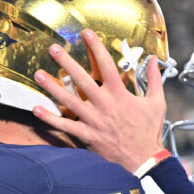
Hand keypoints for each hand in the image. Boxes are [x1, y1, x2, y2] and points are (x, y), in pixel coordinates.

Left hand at [32, 29, 166, 172]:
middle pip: (82, 80)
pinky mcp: (87, 136)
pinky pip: (66, 126)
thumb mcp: (156, 103)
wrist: (144, 160)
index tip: (86, 33)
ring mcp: (94, 121)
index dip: (96, 47)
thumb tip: (153, 59)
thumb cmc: (149, 131)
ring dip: (52, 87)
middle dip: (67, 62)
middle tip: (53, 48)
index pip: (106, 65)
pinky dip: (50, 118)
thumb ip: (153, 79)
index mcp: (120, 95)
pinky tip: (36, 109)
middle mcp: (105, 105)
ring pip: (69, 101)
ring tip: (38, 74)